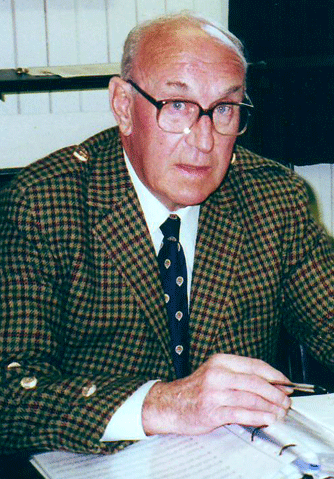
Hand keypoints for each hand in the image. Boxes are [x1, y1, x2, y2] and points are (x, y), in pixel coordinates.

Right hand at [142, 354, 291, 435]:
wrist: (170, 404)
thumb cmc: (196, 389)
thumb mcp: (216, 372)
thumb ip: (240, 375)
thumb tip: (272, 384)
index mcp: (220, 361)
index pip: (254, 365)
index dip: (275, 375)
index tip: (286, 384)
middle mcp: (217, 374)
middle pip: (256, 382)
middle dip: (276, 393)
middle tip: (286, 401)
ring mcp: (214, 393)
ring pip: (251, 398)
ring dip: (271, 407)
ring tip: (280, 412)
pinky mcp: (212, 412)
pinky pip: (241, 414)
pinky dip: (258, 417)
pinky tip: (268, 419)